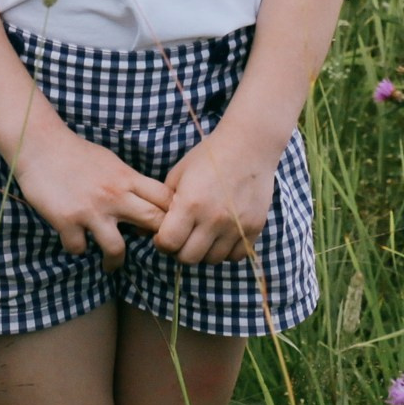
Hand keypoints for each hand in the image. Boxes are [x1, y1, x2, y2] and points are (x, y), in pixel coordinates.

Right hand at [9, 114, 168, 269]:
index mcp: (127, 178)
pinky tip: (76, 241)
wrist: (41, 146)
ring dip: (115, 261)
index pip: (165, 199)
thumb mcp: (112, 163)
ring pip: (116, 249)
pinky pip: (79, 248)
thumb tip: (147, 200)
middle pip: (153, 223)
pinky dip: (78, 248)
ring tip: (111, 264)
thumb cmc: (77, 153)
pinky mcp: (66, 220)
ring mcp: (90, 210)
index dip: (173, 215)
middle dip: (156, 240)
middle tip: (148, 251)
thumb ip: (129, 182)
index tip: (167, 226)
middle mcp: (114, 195)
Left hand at [153, 123, 281, 265]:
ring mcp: (236, 225)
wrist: (249, 145)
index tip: (164, 235)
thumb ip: (164, 204)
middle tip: (183, 237)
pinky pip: (236, 255)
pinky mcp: (254, 227)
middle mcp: (214, 218)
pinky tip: (221, 236)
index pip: (169, 243)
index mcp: (191, 203)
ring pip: (212, 260)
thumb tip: (148, 230)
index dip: (162, 242)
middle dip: (180, 250)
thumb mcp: (178, 175)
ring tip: (202, 235)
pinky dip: (226, 251)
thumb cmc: (209, 157)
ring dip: (203, 252)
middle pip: (189, 257)